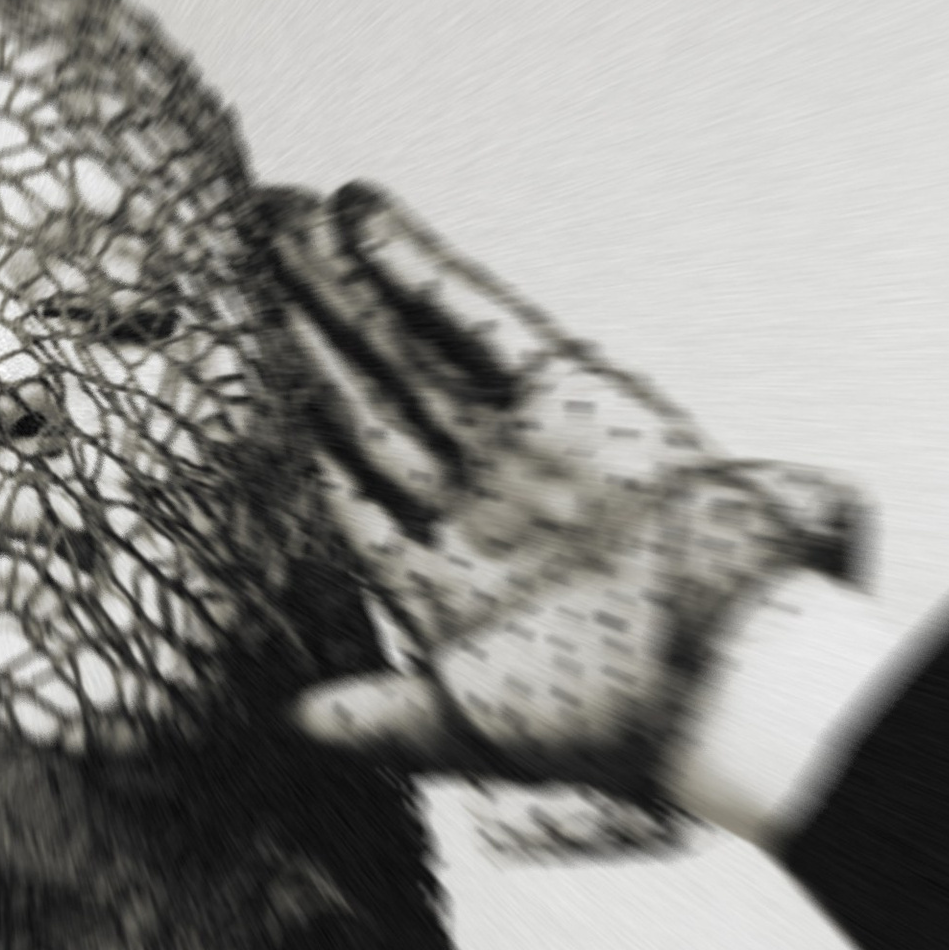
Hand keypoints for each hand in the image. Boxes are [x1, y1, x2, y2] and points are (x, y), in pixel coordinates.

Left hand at [268, 185, 863, 798]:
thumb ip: (381, 716)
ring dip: (344, 286)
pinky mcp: (576, 391)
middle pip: (365, 400)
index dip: (284, 427)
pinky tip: (363, 220)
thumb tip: (296, 721)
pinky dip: (420, 270)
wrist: (726, 684)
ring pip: (409, 350)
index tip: (222, 370)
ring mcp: (520, 443)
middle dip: (303, 332)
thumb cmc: (607, 725)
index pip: (340, 486)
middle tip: (237, 250)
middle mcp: (472, 502)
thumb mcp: (469, 730)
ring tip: (282, 219)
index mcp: (438, 578)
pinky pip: (480, 322)